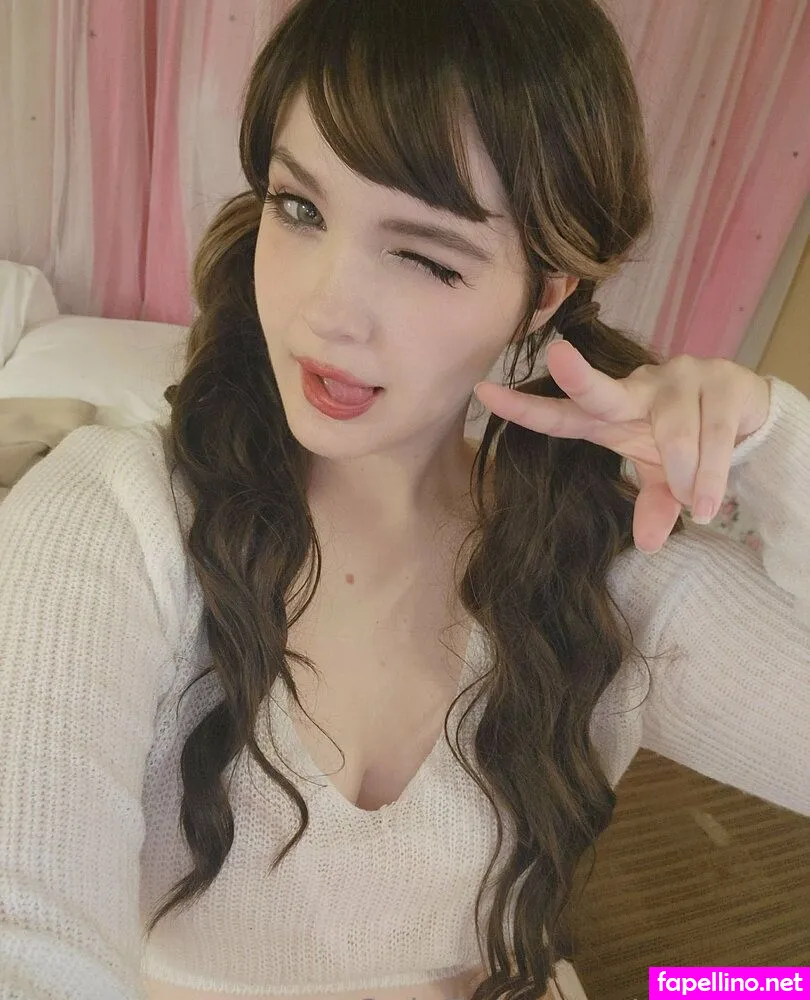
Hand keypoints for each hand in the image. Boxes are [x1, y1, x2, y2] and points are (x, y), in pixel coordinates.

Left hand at [473, 341, 771, 553]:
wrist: (750, 416)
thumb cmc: (688, 444)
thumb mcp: (665, 481)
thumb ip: (653, 505)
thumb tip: (648, 544)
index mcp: (611, 415)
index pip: (563, 413)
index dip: (525, 407)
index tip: (484, 393)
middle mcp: (639, 388)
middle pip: (604, 391)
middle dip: (579, 378)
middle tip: (558, 356)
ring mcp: (680, 378)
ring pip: (675, 434)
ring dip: (687, 478)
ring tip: (697, 503)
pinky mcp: (722, 381)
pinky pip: (712, 435)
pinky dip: (711, 475)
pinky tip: (709, 501)